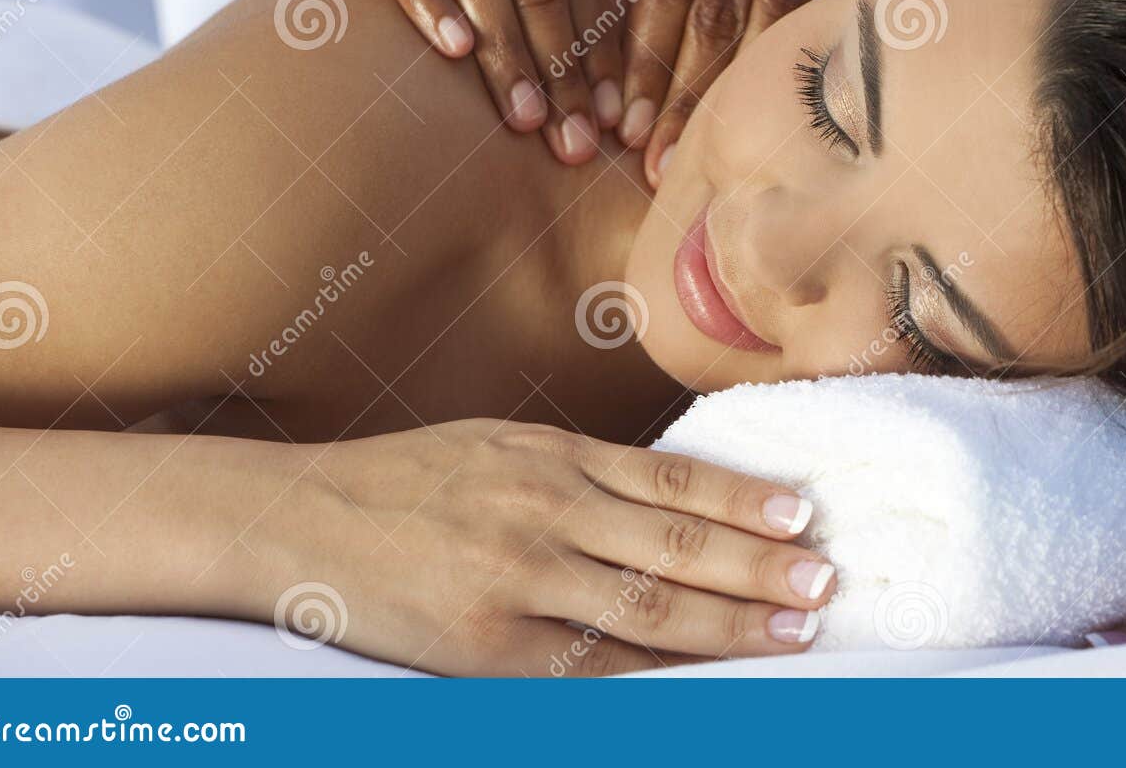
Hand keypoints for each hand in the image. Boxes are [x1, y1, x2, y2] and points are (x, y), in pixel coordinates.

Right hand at [250, 421, 835, 675]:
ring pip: (648, 607)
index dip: (747, 501)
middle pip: (677, 545)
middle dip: (760, 567)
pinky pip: (589, 665)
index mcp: (551, 456)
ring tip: (791, 629)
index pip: (674, 482)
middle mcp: (545, 513)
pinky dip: (653, 674)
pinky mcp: (488, 647)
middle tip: (823, 581)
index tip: (804, 515)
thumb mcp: (501, 445)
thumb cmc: (408, 479)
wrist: (302, 520)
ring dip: (730, 623)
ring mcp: (518, 582)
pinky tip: (701, 679)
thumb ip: (584, 470)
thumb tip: (679, 494)